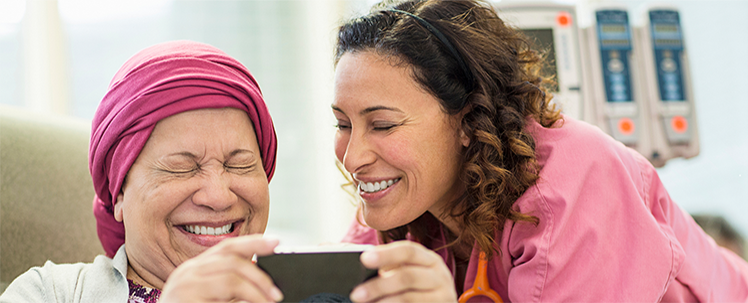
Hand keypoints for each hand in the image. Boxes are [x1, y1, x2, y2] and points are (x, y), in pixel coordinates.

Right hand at [159, 235, 282, 302]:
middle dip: (260, 277)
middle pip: (233, 262)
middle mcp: (188, 273)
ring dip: (255, 293)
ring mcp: (185, 287)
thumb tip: (262, 282)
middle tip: (276, 295)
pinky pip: (221, 298)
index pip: (227, 247)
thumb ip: (230, 287)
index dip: (254, 242)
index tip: (277, 242)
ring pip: (230, 279)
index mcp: (195, 269)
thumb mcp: (212, 298)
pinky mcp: (186, 301)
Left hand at [350, 241, 456, 302]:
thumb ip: (391, 268)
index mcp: (429, 259)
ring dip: (385, 302)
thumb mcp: (409, 273)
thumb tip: (361, 268)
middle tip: (356, 294)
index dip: (386, 254)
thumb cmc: (416, 288)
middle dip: (379, 286)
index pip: (408, 251)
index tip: (364, 259)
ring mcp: (442, 296)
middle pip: (407, 277)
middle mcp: (439, 276)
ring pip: (409, 298)